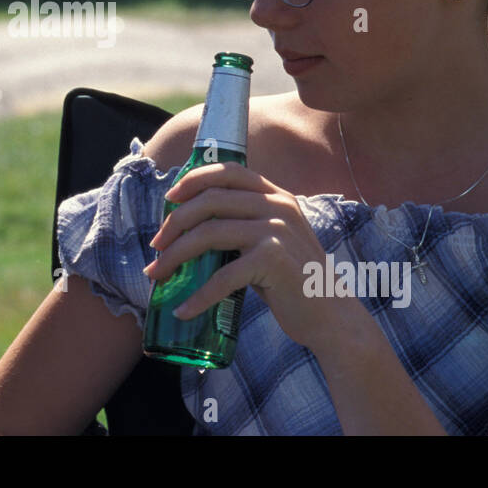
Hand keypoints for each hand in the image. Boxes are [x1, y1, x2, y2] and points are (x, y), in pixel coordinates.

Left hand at [143, 162, 359, 350]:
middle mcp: (278, 206)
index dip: (193, 180)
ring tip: (157, 274)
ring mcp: (277, 231)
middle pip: (210, 202)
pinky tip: (183, 310)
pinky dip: (198, 296)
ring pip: (209, 235)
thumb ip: (242, 225)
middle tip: (156, 247)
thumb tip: (189, 228)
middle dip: (175, 224)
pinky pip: (223, 276)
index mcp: (276, 195)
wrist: (331, 315)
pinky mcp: (274, 261)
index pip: (228, 172)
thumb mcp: (271, 239)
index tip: (169, 199)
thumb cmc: (292, 279)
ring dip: (176, 256)